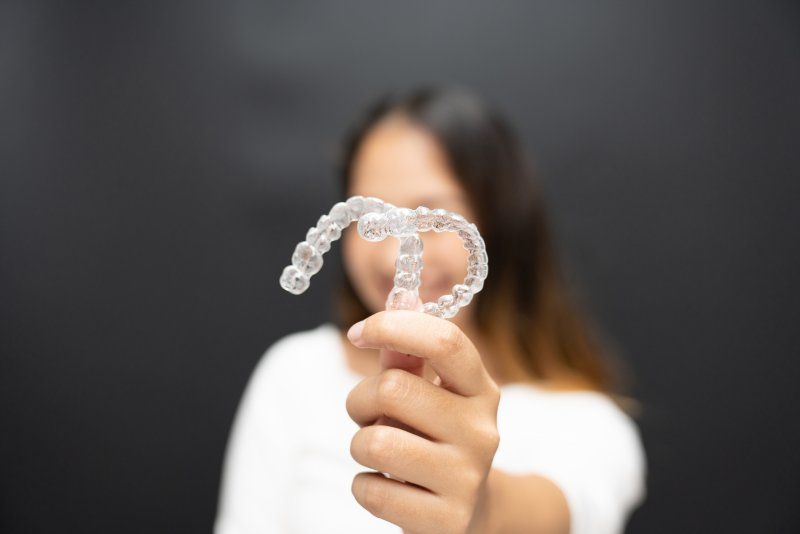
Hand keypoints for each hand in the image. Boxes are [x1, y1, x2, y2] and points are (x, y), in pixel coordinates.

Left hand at [345, 310, 500, 533]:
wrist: (468, 514)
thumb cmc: (436, 440)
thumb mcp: (430, 396)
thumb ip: (409, 355)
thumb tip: (402, 297)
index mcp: (481, 390)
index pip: (444, 342)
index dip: (394, 326)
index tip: (359, 331)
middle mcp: (482, 431)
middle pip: (393, 389)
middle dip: (359, 400)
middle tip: (366, 414)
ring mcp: (467, 478)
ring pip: (376, 443)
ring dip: (359, 445)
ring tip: (378, 451)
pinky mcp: (446, 521)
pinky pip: (371, 492)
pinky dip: (363, 486)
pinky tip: (386, 486)